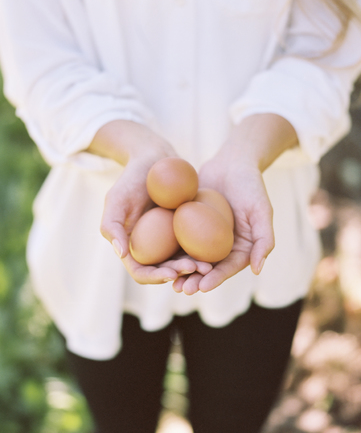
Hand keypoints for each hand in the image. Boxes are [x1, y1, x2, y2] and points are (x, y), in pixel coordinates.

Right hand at [100, 155, 211, 283]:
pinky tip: (216, 252)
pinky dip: (204, 252)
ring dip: (195, 268)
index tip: (171, 273)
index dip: (155, 277)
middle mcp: (152, 247)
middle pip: (165, 271)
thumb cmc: (131, 178)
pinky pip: (196, 245)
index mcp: (132, 246)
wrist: (155, 159)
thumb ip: (112, 226)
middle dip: (180, 275)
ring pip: (183, 262)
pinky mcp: (187, 229)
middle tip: (196, 269)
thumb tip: (121, 253)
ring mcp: (170, 240)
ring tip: (208, 266)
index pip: (141, 272)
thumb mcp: (116, 199)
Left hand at [173, 157, 274, 293]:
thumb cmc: (251, 185)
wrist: (232, 162)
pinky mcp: (189, 224)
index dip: (216, 279)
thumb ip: (264, 239)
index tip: (203, 287)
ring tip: (168, 280)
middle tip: (182, 289)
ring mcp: (204, 236)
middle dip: (195, 281)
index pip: (228, 268)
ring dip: (180, 271)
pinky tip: (159, 258)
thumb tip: (257, 270)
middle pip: (208, 268)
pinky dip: (170, 250)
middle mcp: (222, 246)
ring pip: (191, 257)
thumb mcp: (262, 210)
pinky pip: (179, 239)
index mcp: (241, 248)